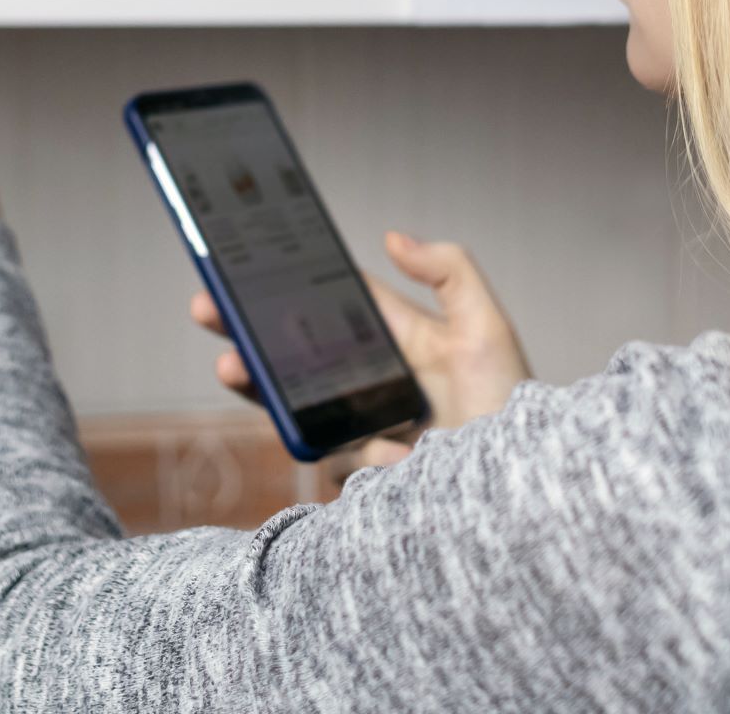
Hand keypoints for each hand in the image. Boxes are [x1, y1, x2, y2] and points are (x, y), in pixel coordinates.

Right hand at [190, 231, 530, 474]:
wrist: (520, 492)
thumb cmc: (511, 406)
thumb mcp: (487, 327)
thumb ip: (449, 271)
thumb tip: (392, 237)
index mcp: (401, 339)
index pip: (336, 302)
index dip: (293, 281)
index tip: (249, 263)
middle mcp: (375, 382)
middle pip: (297, 352)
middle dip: (250, 330)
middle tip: (209, 308)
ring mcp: (364, 426)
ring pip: (295, 402)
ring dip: (256, 384)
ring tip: (231, 366)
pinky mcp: (361, 471)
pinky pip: (329, 455)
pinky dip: (334, 445)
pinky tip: (367, 443)